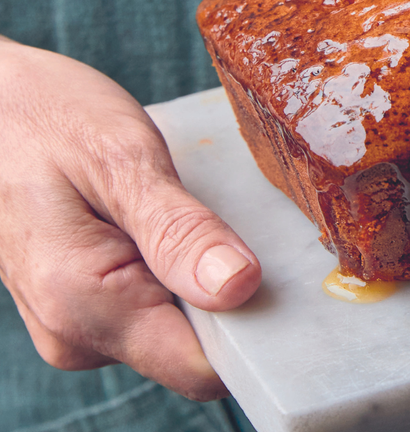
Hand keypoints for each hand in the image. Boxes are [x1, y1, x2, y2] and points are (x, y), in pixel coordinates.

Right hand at [0, 36, 260, 400]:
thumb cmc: (46, 117)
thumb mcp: (120, 158)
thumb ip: (179, 230)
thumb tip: (239, 288)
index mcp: (83, 305)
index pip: (200, 366)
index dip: (256, 330)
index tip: (290, 279)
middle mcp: (79, 335)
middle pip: (199, 350)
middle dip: (238, 301)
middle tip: (251, 227)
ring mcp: (81, 326)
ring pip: (183, 329)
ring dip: (212, 281)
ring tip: (209, 215)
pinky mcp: (91, 307)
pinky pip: (160, 308)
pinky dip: (188, 272)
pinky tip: (186, 224)